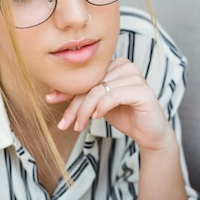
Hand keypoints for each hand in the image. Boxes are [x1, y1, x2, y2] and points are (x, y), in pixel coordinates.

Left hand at [46, 58, 170, 150]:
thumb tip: (52, 92)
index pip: (86, 76)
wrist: (149, 133)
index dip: (67, 89)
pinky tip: (97, 117)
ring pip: (98, 90)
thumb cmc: (125, 116)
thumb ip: (81, 96)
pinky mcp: (142, 91)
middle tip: (64, 123)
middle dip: (74, 105)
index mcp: (115, 65)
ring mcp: (135, 77)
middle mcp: (125, 66)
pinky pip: (113, 96)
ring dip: (84, 110)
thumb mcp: (97, 105)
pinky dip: (101, 108)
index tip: (50, 99)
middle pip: (90, 83)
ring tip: (79, 125)